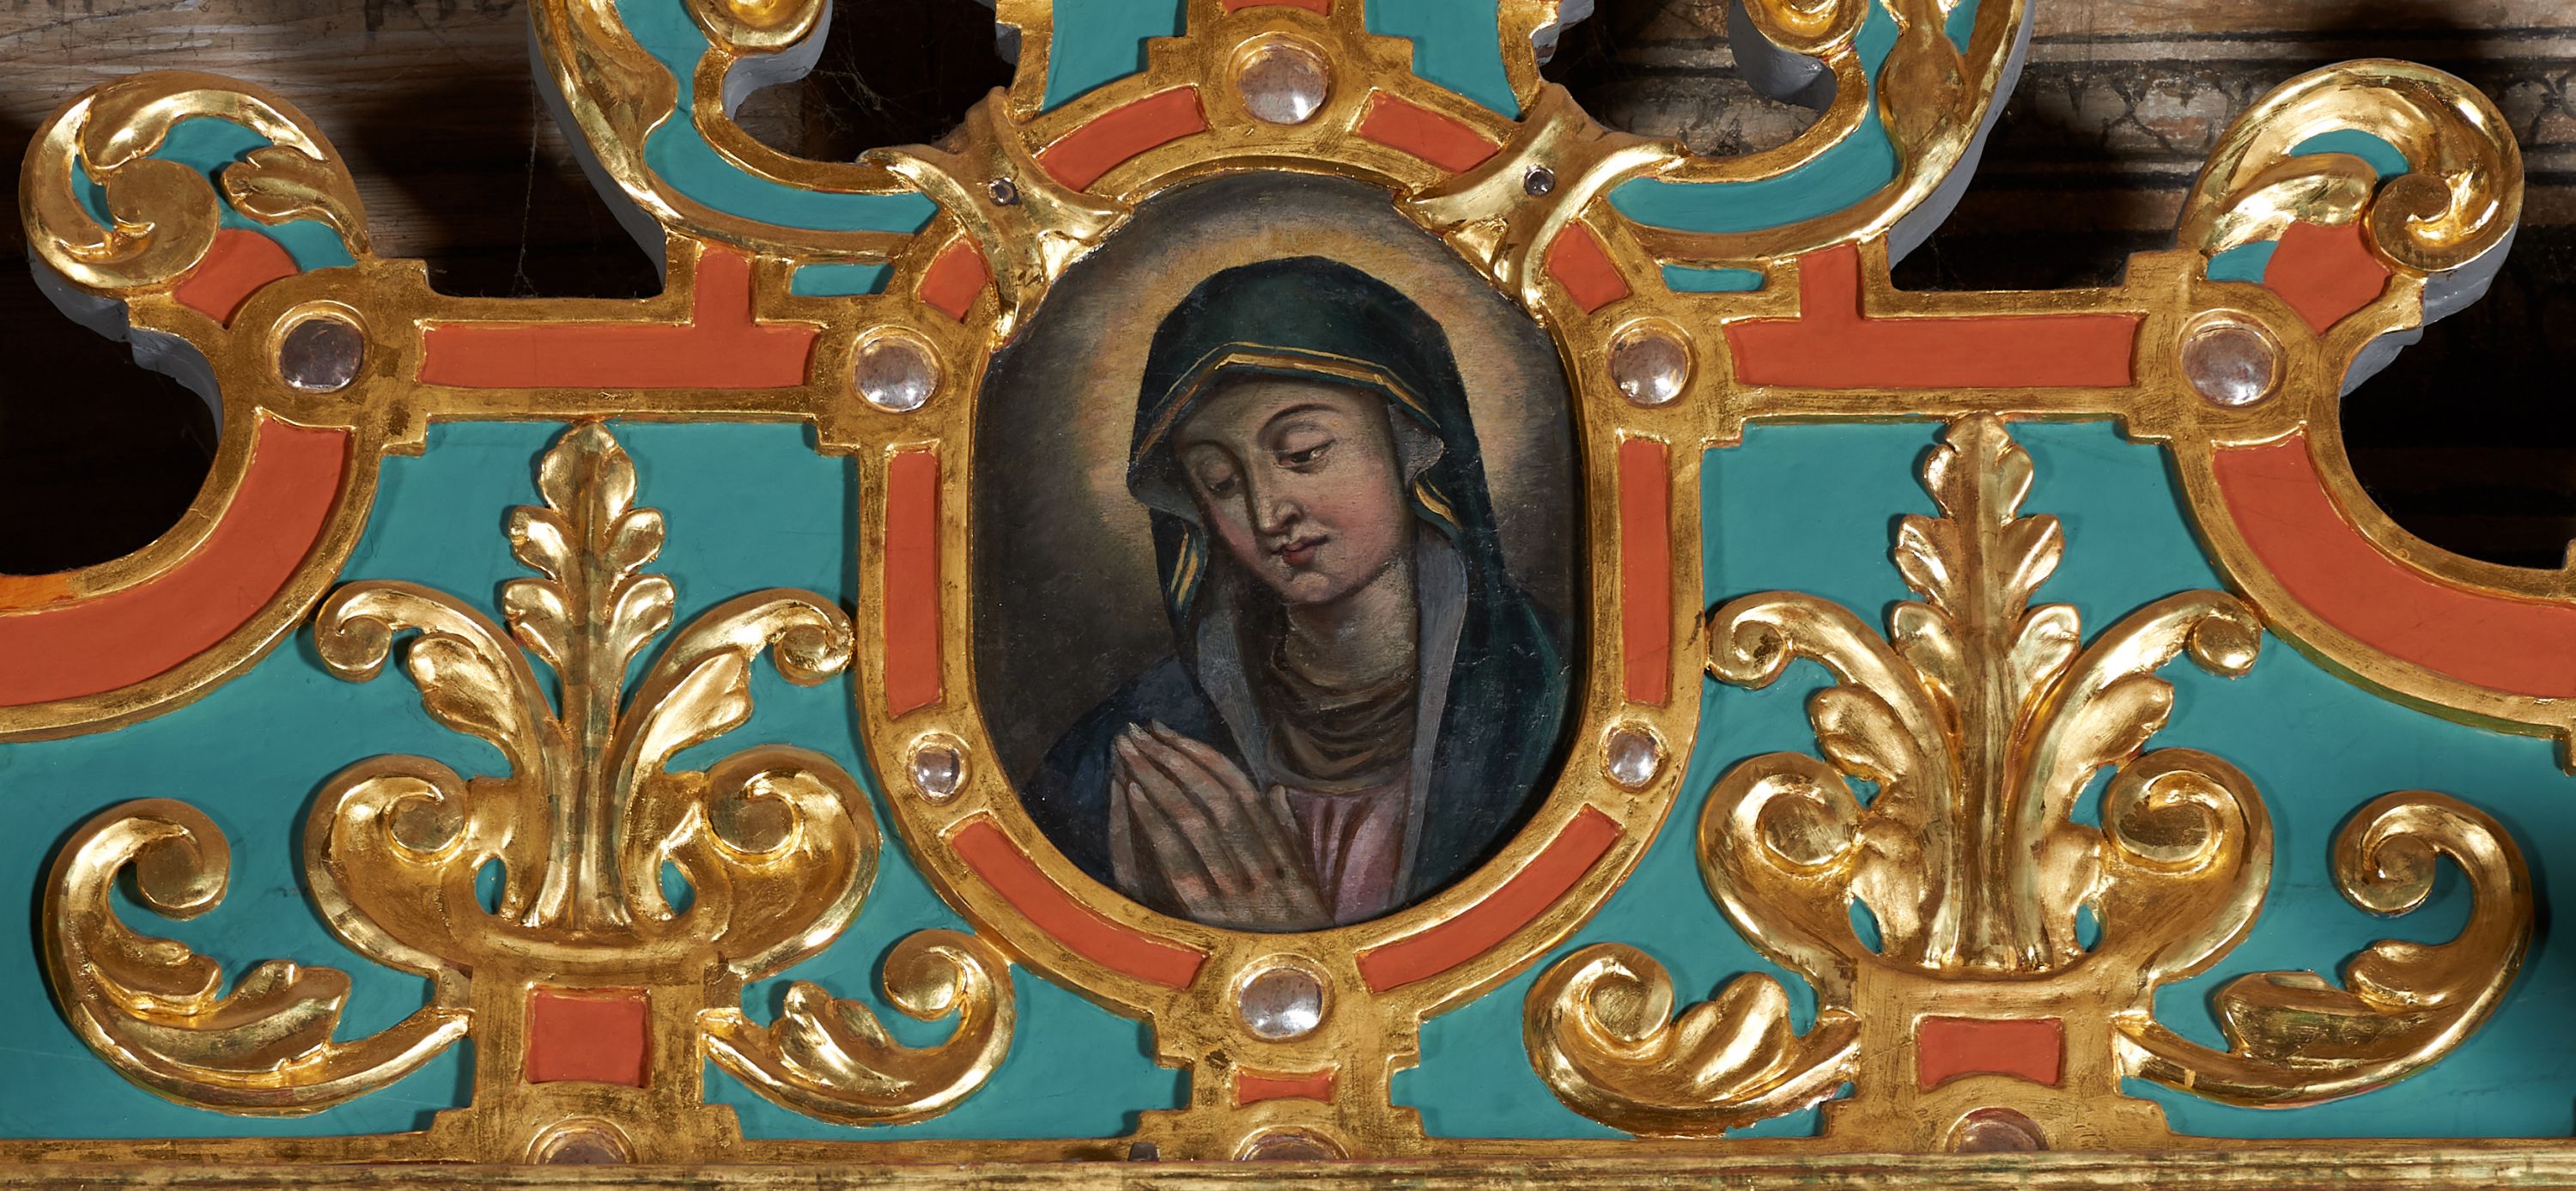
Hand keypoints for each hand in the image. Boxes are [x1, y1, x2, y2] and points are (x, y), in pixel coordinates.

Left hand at [1110, 722, 1330, 930]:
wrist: (1304, 1006)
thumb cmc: (1304, 948)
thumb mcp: (1309, 892)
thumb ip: (1291, 840)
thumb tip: (1275, 791)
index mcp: (1285, 856)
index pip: (1238, 789)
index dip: (1200, 755)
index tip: (1166, 732)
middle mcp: (1263, 868)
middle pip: (1211, 796)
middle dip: (1171, 757)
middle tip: (1136, 730)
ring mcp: (1236, 893)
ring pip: (1194, 818)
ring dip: (1157, 778)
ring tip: (1126, 750)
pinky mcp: (1208, 920)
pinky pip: (1177, 859)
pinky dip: (1154, 822)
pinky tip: (1131, 794)